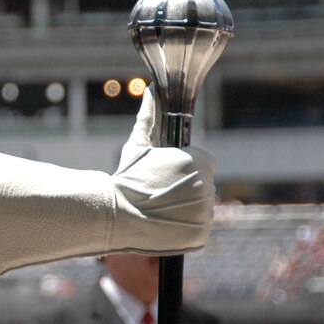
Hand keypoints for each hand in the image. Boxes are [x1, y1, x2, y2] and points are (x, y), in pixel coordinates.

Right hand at [109, 86, 215, 254]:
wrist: (116, 216)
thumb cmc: (126, 179)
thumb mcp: (137, 146)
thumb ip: (149, 116)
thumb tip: (151, 88)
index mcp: (198, 161)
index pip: (203, 163)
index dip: (184, 168)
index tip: (165, 175)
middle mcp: (207, 185)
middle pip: (203, 185)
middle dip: (185, 188)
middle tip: (159, 193)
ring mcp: (206, 212)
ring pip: (202, 208)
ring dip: (187, 209)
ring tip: (160, 210)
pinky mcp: (202, 235)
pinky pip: (200, 229)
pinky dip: (187, 228)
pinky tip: (167, 224)